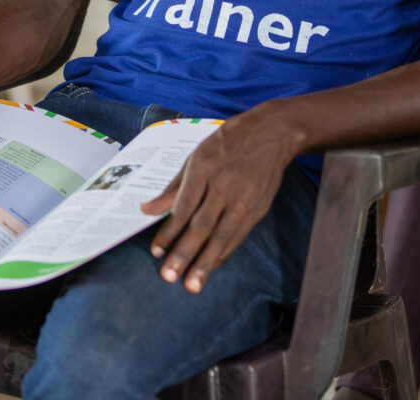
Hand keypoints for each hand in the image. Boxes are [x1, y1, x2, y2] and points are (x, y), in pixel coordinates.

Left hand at [140, 105, 298, 292]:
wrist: (271, 133)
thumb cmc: (226, 143)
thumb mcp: (196, 155)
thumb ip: (174, 186)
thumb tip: (148, 209)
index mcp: (204, 167)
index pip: (184, 206)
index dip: (169, 230)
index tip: (156, 252)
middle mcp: (224, 184)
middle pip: (202, 224)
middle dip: (184, 253)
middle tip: (168, 277)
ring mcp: (244, 198)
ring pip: (222, 235)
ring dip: (205, 262)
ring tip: (192, 285)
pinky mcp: (258, 208)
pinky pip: (238, 236)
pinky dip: (223, 253)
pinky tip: (211, 267)